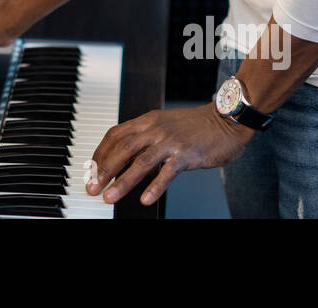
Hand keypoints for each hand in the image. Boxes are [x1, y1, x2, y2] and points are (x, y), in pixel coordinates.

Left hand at [88, 103, 255, 205]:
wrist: (226, 119)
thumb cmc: (196, 126)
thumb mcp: (165, 124)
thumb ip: (145, 137)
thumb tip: (124, 155)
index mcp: (147, 121)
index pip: (115, 135)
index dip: (100, 153)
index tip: (91, 170)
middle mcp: (155, 129)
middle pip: (122, 148)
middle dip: (104, 169)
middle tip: (92, 187)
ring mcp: (171, 141)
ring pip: (140, 162)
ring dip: (122, 181)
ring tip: (110, 197)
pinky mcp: (187, 154)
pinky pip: (167, 172)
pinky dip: (155, 186)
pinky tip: (145, 198)